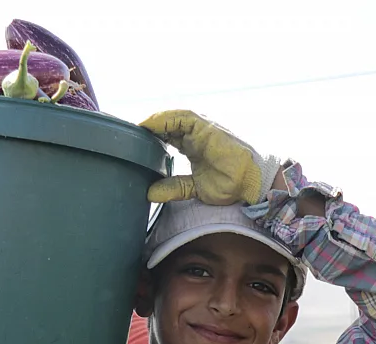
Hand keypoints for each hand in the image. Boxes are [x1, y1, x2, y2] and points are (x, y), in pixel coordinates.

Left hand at [140, 110, 282, 205]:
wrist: (250, 182)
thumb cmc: (229, 185)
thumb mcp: (194, 189)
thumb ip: (174, 188)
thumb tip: (150, 193)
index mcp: (192, 146)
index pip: (166, 136)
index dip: (149, 137)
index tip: (131, 144)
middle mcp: (195, 134)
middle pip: (165, 125)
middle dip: (147, 129)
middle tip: (125, 135)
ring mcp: (201, 129)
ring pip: (171, 118)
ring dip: (152, 121)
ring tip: (134, 128)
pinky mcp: (206, 127)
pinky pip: (181, 118)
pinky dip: (163, 119)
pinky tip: (148, 125)